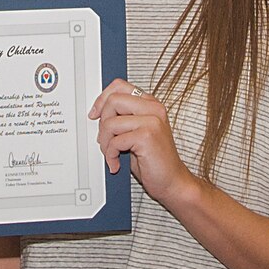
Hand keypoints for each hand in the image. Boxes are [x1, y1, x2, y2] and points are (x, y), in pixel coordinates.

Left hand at [88, 78, 195, 202]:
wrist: (172, 181)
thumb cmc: (153, 160)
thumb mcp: (136, 132)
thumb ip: (123, 117)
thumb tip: (97, 112)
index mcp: (150, 104)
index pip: (119, 86)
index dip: (102, 99)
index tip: (95, 114)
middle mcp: (153, 109)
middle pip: (113, 100)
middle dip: (102, 123)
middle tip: (105, 140)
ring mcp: (152, 121)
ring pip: (110, 122)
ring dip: (105, 143)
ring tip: (111, 154)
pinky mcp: (147, 136)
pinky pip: (115, 141)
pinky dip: (110, 155)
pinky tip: (116, 163)